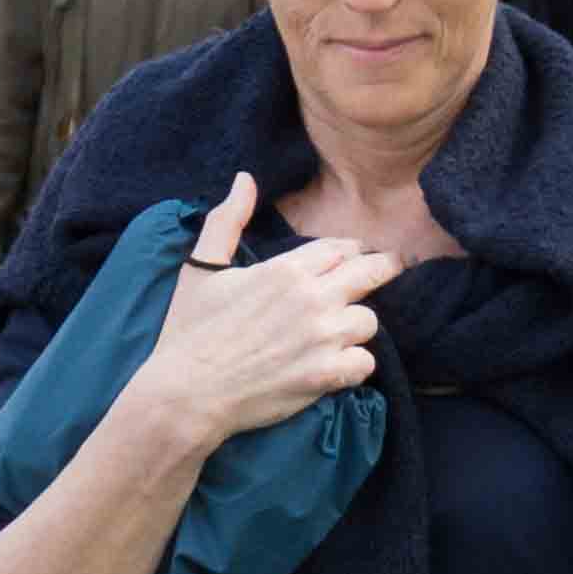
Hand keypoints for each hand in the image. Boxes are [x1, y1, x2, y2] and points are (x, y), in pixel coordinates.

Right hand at [130, 173, 395, 449]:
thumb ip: (226, 221)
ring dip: (355, 326)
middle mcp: (311, 298)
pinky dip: (353, 366)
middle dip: (382, 269)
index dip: (348, 252)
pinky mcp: (325, 374)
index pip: (339, 248)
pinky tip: (336, 366)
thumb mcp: (201, 269)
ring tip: (339, 333)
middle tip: (388, 271)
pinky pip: (365, 363)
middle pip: (371, 273)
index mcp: (285, 270)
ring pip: (369, 320)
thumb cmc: (189, 331)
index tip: (351, 257)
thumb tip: (244, 179)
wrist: (185, 394)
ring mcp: (322, 337)